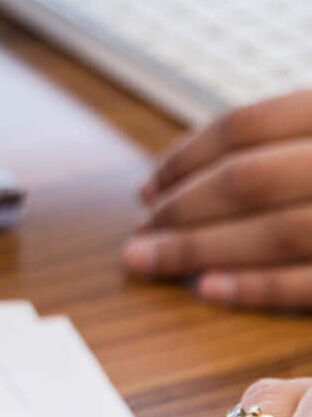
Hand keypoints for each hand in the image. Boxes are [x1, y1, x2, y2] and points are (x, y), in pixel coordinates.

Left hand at [126, 92, 311, 308]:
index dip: (184, 159)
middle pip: (247, 180)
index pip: (244, 127)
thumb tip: (165, 185)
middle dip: (181, 209)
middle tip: (139, 232)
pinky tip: (208, 289)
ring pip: (278, 232)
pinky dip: (260, 287)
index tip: (147, 188)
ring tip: (148, 261)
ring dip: (200, 248)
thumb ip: (270, 145)